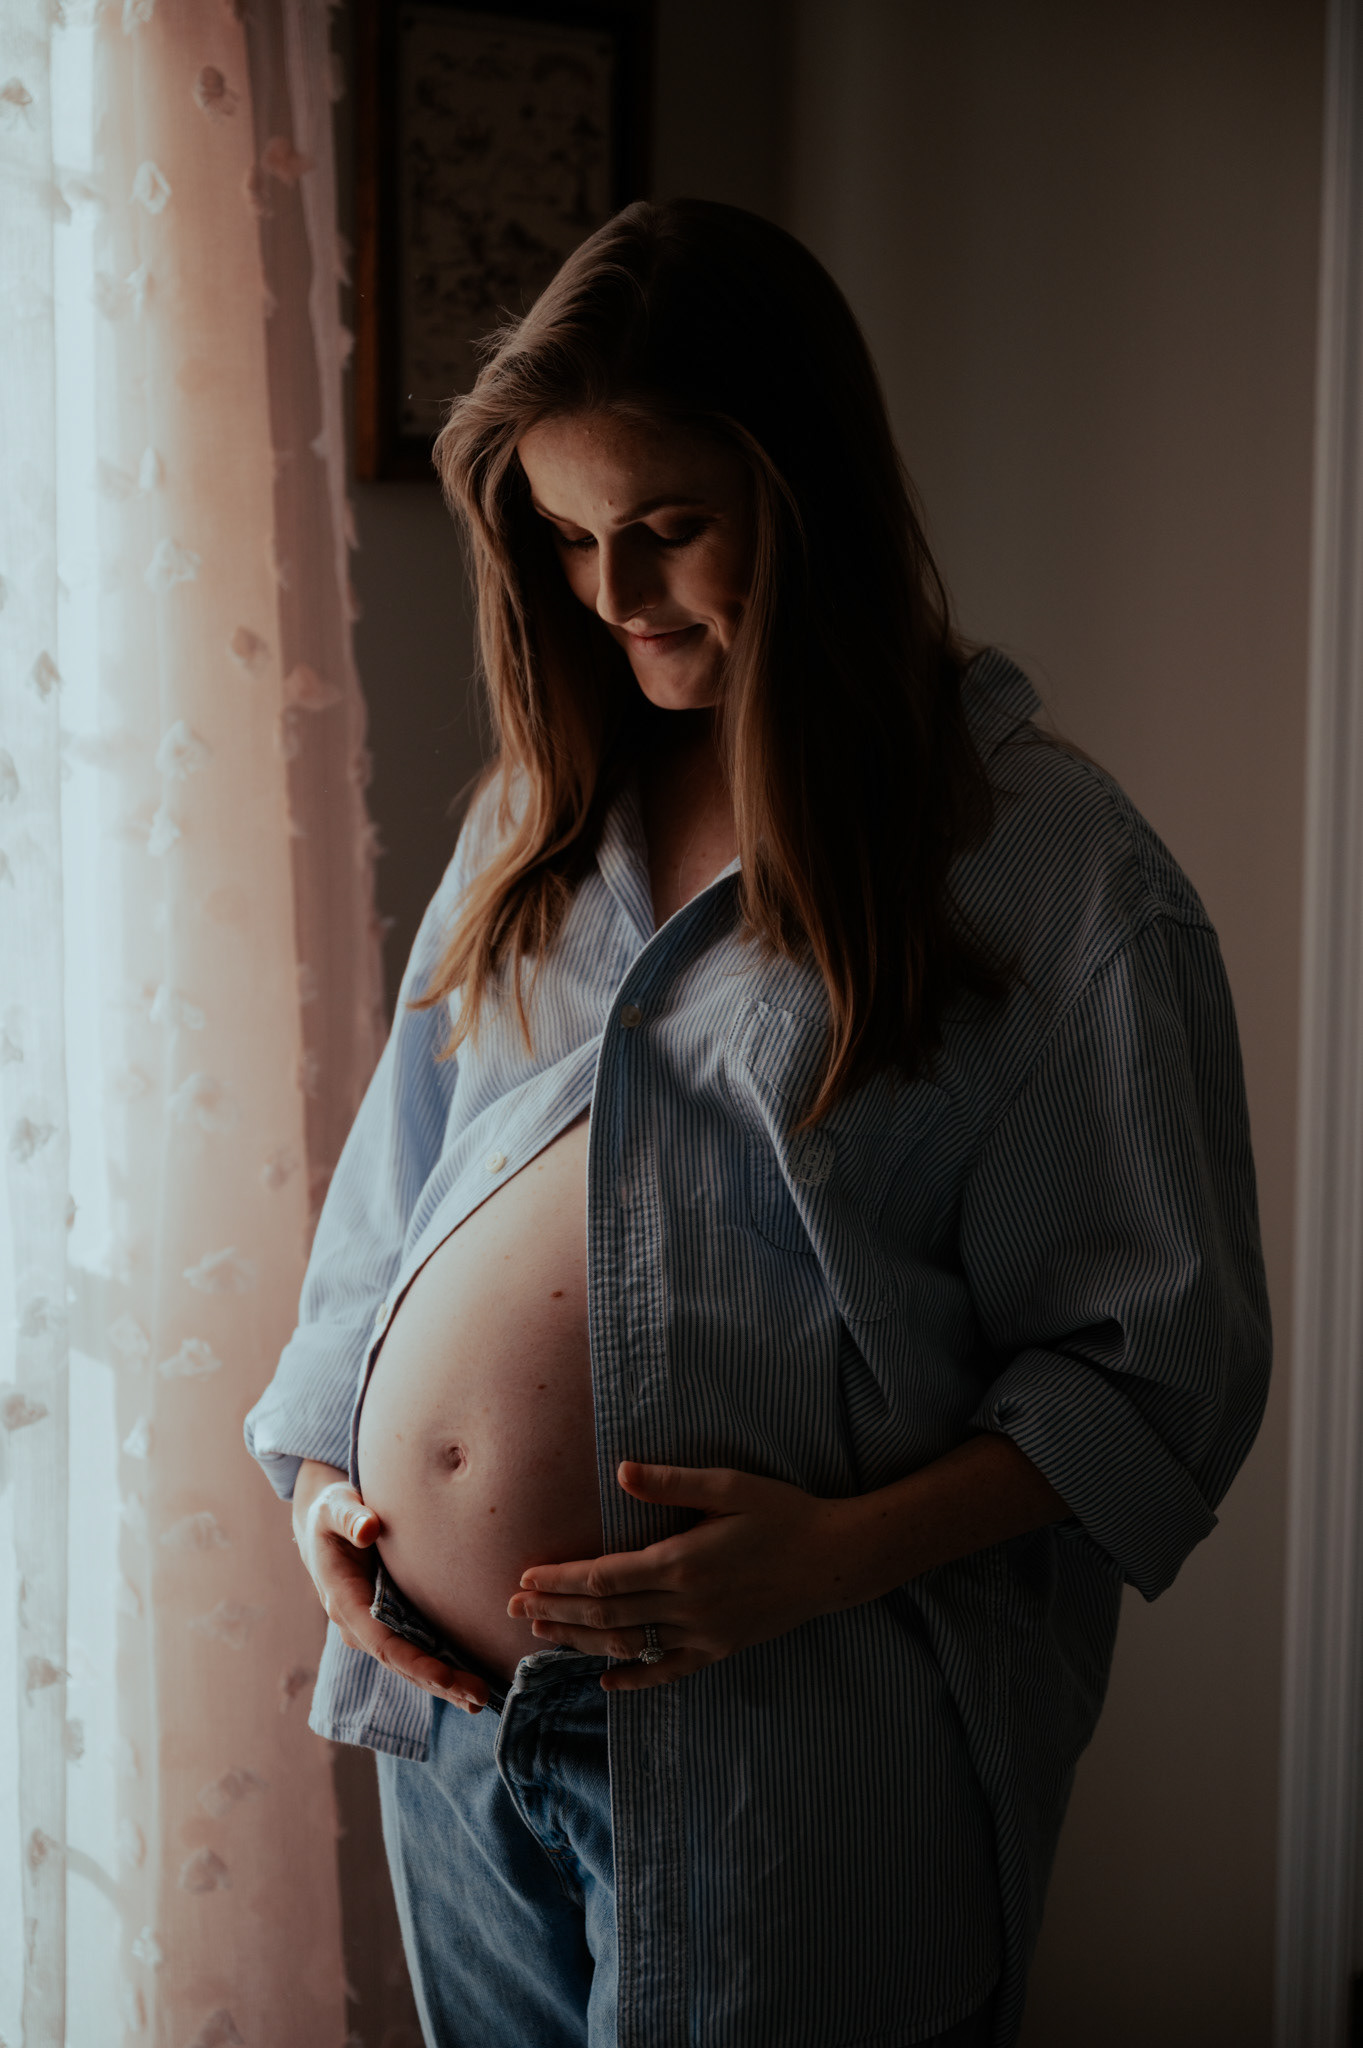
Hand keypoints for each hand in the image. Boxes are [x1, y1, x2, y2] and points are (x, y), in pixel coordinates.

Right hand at [292, 1459, 487, 1712]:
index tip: (445, 1678)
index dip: (414, 1662)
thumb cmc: (333, 1512)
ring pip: (408, 1663)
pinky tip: (465, 1683)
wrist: (325, 1523)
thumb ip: (350, 1517)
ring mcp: (371, 1627)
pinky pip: (412, 1651)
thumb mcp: (335, 1507)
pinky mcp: (387, 1622)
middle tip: (478, 1698)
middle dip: (438, 1683)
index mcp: (344, 1600)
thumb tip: (367, 1529)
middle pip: (400, 1663)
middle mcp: (357, 1623)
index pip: (382, 1642)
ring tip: (479, 1700)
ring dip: (442, 1684)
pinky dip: (439, 1668)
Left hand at [506, 1461, 861, 1692]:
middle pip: (605, 1615)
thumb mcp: (729, 1486)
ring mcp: (703, 1633)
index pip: (604, 1578)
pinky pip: (669, 1671)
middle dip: (556, 1610)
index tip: (526, 1579)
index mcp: (681, 1562)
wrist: (834, 1559)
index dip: (561, 1580)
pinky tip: (606, 1682)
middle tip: (513, 1610)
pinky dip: (634, 1680)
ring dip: (581, 1642)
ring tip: (542, 1636)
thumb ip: (672, 1484)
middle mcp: (685, 1604)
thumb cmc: (782, 1513)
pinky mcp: (720, 1649)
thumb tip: (621, 1472)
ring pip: (629, 1644)